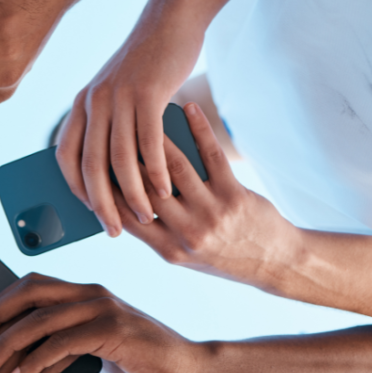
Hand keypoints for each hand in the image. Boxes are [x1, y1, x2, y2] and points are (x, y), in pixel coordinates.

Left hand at [0, 274, 200, 372]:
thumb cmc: (138, 361)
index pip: (29, 286)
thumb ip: (64, 342)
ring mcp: (102, 308)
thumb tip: (22, 351)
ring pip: (40, 318)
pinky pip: (63, 342)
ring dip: (8, 343)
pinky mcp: (113, 330)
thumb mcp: (93, 348)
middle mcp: (89, 293)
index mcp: (82, 293)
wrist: (188, 369)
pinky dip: (35, 360)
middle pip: (27, 293)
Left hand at [56, 11, 204, 235]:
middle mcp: (93, 102)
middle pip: (89, 165)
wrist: (170, 22)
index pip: (64, 156)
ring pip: (119, 159)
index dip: (74, 189)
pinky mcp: (147, 94)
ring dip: (132, 194)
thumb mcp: (116, 94)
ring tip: (146, 216)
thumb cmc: (146, 67)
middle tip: (114, 230)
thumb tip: (108, 174)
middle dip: (101, 204)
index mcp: (80, 105)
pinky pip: (148, 143)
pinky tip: (165, 191)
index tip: (88, 214)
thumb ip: (109, 127)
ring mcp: (118, 98)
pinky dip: (156, 172)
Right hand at [112, 103, 303, 290]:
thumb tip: (124, 196)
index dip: (107, 188)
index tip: (96, 161)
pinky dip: (198, 128)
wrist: (275, 263)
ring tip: (143, 115)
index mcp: (169, 250)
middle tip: (113, 128)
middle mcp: (187, 233)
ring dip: (157, 138)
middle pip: (145, 188)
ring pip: (175, 168)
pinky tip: (188, 109)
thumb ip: (155, 231)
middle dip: (125, 158)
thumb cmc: (221, 255)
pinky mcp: (234, 195)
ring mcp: (212, 213)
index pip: (127, 215)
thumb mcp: (182, 254)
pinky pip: (212, 155)